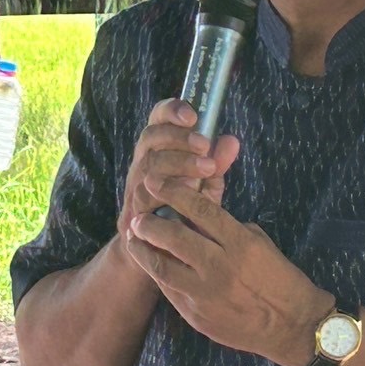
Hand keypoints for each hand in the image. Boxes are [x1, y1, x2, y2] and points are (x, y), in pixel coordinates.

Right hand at [119, 99, 239, 243]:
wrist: (157, 254)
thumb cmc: (184, 213)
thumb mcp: (204, 186)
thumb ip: (215, 164)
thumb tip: (231, 140)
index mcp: (158, 148)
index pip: (157, 118)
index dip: (171, 111)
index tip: (193, 115)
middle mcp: (142, 162)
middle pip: (151, 137)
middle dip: (179, 138)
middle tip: (204, 145)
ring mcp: (135, 186)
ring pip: (148, 165)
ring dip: (178, 163)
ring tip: (206, 168)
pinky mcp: (132, 211)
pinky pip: (144, 196)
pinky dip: (165, 192)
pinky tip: (187, 192)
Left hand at [125, 175, 332, 365]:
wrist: (293, 326)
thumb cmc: (279, 279)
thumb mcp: (260, 243)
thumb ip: (228, 227)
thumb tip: (197, 212)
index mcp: (241, 243)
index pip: (200, 210)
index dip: (173, 192)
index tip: (155, 181)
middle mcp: (221, 267)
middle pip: (174, 237)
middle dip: (150, 222)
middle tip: (138, 215)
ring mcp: (206, 293)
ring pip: (162, 266)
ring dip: (143, 249)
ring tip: (133, 237)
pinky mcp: (198, 315)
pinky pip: (169, 290)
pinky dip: (157, 273)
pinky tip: (150, 262)